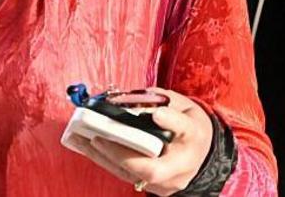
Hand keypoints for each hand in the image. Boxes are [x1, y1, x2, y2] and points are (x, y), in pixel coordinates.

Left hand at [69, 88, 212, 194]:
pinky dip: (106, 161)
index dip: (171, 122)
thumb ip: (159, 99)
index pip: (185, 130)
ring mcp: (168, 182)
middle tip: (99, 139)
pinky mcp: (154, 187)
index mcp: (194, 136)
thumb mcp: (182, 105)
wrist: (202, 152)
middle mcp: (183, 165)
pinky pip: (127, 176)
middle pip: (153, 169)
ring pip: (134, 176)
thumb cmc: (188, 124)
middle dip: (122, 155)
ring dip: (105, 158)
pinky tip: (88, 148)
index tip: (157, 113)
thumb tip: (126, 97)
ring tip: (82, 141)